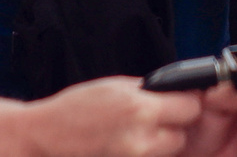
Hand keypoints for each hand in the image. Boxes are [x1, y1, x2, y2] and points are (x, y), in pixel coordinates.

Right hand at [29, 77, 201, 156]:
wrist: (46, 137)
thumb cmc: (75, 109)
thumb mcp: (114, 86)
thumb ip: (147, 90)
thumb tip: (174, 90)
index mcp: (139, 109)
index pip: (189, 107)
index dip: (186, 101)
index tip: (180, 99)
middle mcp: (141, 139)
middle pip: (182, 134)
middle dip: (174, 124)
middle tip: (156, 117)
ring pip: (170, 152)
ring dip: (162, 142)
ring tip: (138, 132)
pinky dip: (147, 153)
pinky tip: (129, 144)